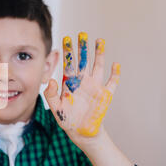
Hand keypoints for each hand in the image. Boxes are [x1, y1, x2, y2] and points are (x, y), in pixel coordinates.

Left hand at [43, 32, 120, 148]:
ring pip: (97, 66)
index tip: (66, 38)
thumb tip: (50, 81)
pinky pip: (112, 82)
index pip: (68, 64)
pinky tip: (115, 64)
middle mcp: (82, 81)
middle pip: (83, 61)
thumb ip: (50, 94)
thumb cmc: (67, 119)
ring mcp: (94, 86)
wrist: (81, 132)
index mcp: (69, 83)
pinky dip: (114, 73)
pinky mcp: (105, 95)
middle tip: (82, 33)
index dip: (68, 52)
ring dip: (99, 54)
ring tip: (99, 40)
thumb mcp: (55, 108)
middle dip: (83, 47)